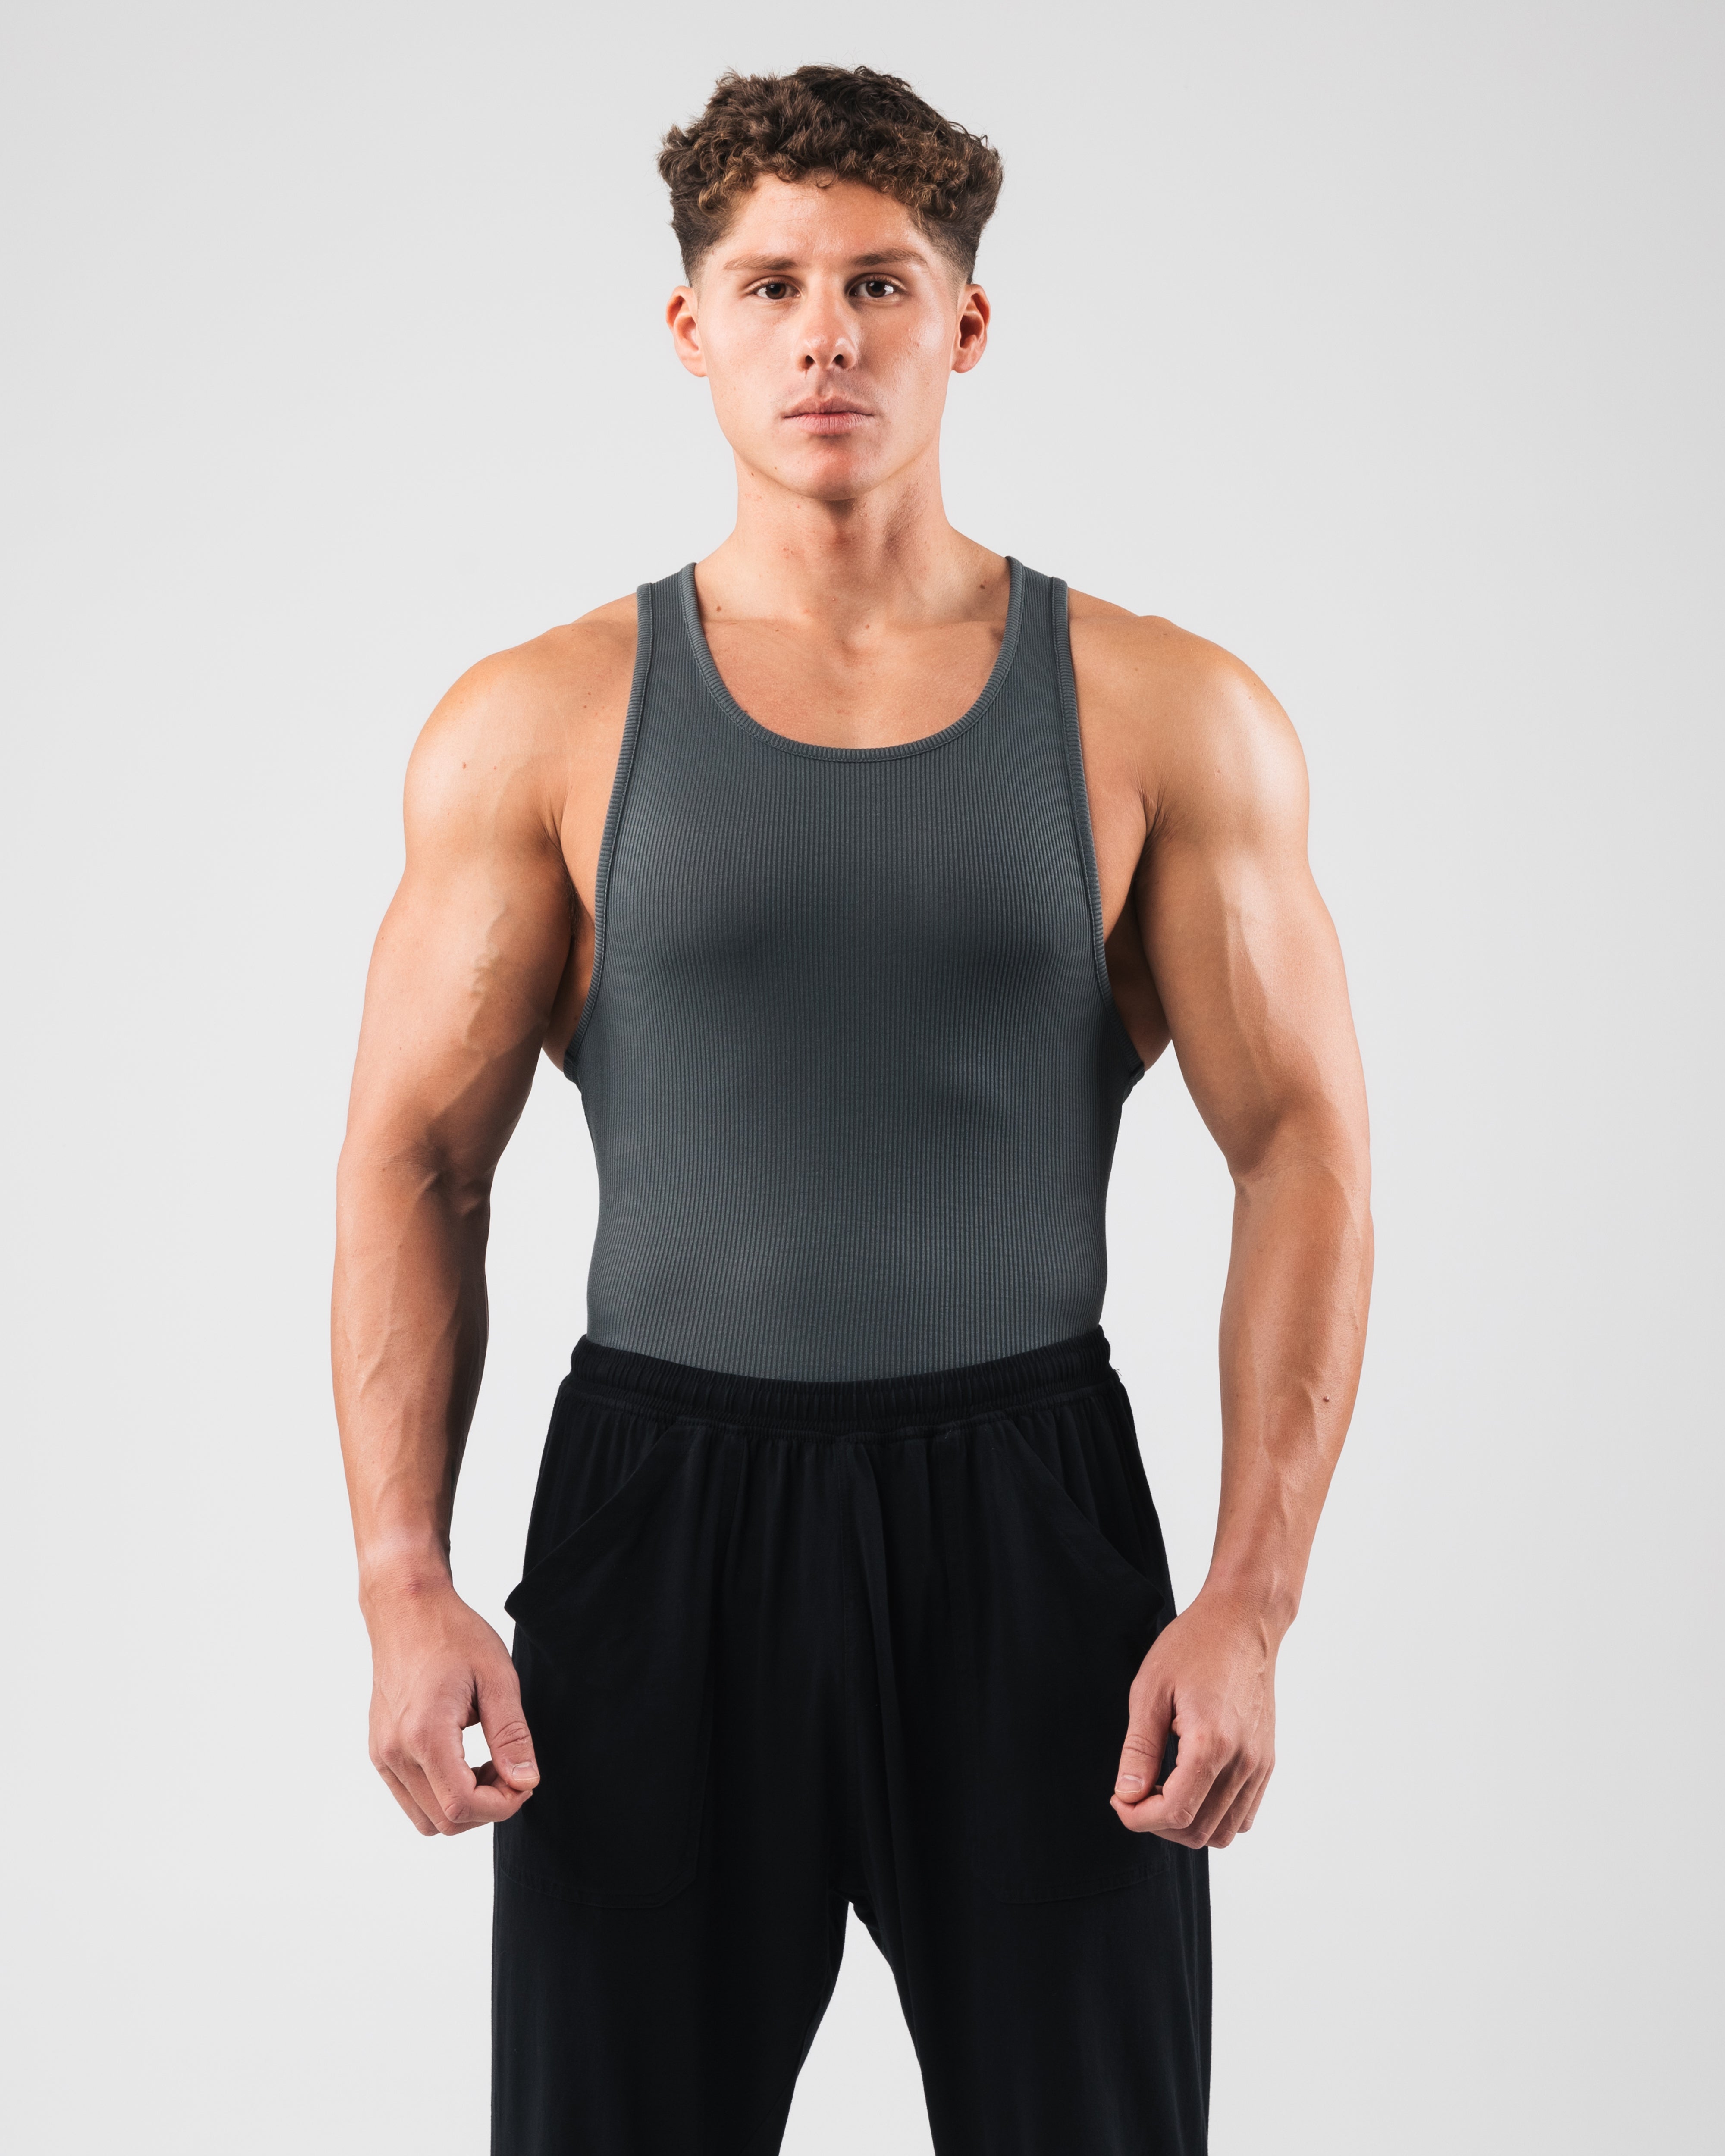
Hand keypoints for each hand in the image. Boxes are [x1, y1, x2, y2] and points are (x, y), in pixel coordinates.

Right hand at [364, 1581, 538, 1836]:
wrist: (406, 1609)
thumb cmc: (452, 1634)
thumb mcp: (497, 1677)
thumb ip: (512, 1735)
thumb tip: (525, 1782)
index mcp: (425, 1734)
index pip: (462, 1806)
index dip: (503, 1806)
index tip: (525, 1781)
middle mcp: (395, 1752)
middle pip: (445, 1822)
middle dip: (487, 1808)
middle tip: (511, 1769)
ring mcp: (382, 1754)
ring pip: (426, 1819)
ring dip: (464, 1805)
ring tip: (488, 1764)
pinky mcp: (380, 1751)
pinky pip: (411, 1798)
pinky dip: (441, 1794)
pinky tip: (464, 1760)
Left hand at [1109, 1589, 1277, 1849]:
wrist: (1242, 1621)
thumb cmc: (1194, 1645)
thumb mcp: (1150, 1690)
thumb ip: (1139, 1749)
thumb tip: (1127, 1796)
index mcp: (1211, 1744)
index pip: (1175, 1812)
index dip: (1137, 1818)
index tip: (1118, 1799)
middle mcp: (1243, 1762)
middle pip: (1198, 1831)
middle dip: (1158, 1824)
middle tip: (1135, 1792)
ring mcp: (1260, 1764)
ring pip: (1223, 1832)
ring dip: (1186, 1823)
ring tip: (1161, 1788)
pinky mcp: (1266, 1761)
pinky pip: (1243, 1814)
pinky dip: (1213, 1815)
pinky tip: (1190, 1784)